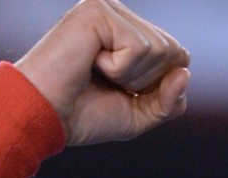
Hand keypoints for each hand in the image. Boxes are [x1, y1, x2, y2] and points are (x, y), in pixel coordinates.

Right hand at [15, 0, 189, 145]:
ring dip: (131, 76)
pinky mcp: (98, 10)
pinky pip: (139, 47)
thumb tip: (186, 73)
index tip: (120, 91)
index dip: (158, 87)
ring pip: (160, 49)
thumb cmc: (82, 116)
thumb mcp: (138, 114)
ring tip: (96, 73)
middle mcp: (119, 14)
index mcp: (128, 32)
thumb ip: (169, 101)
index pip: (177, 56)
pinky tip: (90, 63)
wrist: (42, 116)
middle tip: (106, 83)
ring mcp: (108, 8)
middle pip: (174, 52)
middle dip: (147, 82)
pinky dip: (119, 68)